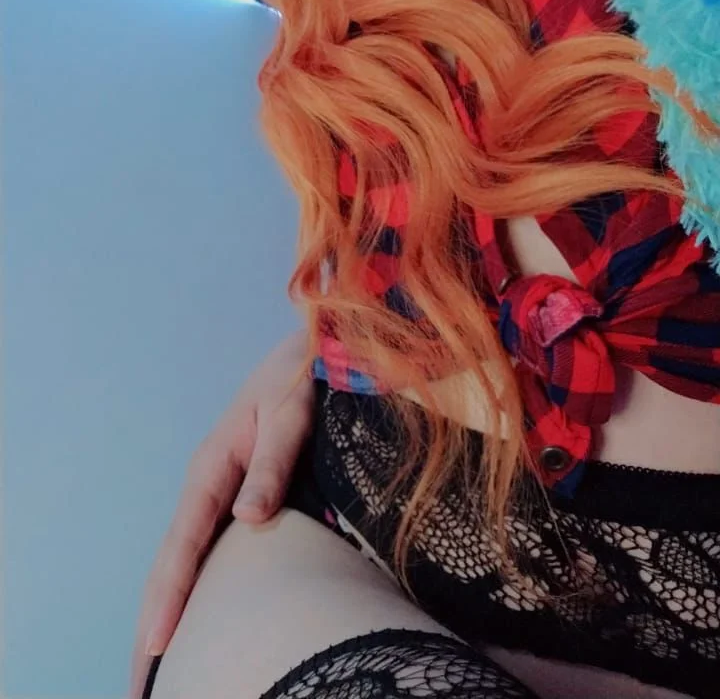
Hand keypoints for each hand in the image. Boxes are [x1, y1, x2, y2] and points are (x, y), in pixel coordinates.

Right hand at [129, 328, 313, 698]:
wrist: (313, 353)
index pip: (184, 542)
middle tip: (140, 684)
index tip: (158, 644)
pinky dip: (193, 590)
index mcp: (213, 467)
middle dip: (154, 621)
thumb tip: (249, 518)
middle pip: (172, 563)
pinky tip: (197, 620)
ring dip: (168, 611)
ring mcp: (220, 494)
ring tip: (155, 668)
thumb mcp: (290, 415)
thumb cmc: (302, 381)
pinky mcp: (237, 498)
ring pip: (184, 561)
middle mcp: (209, 486)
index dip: (171, 595)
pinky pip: (206, 553)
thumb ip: (272, 463)